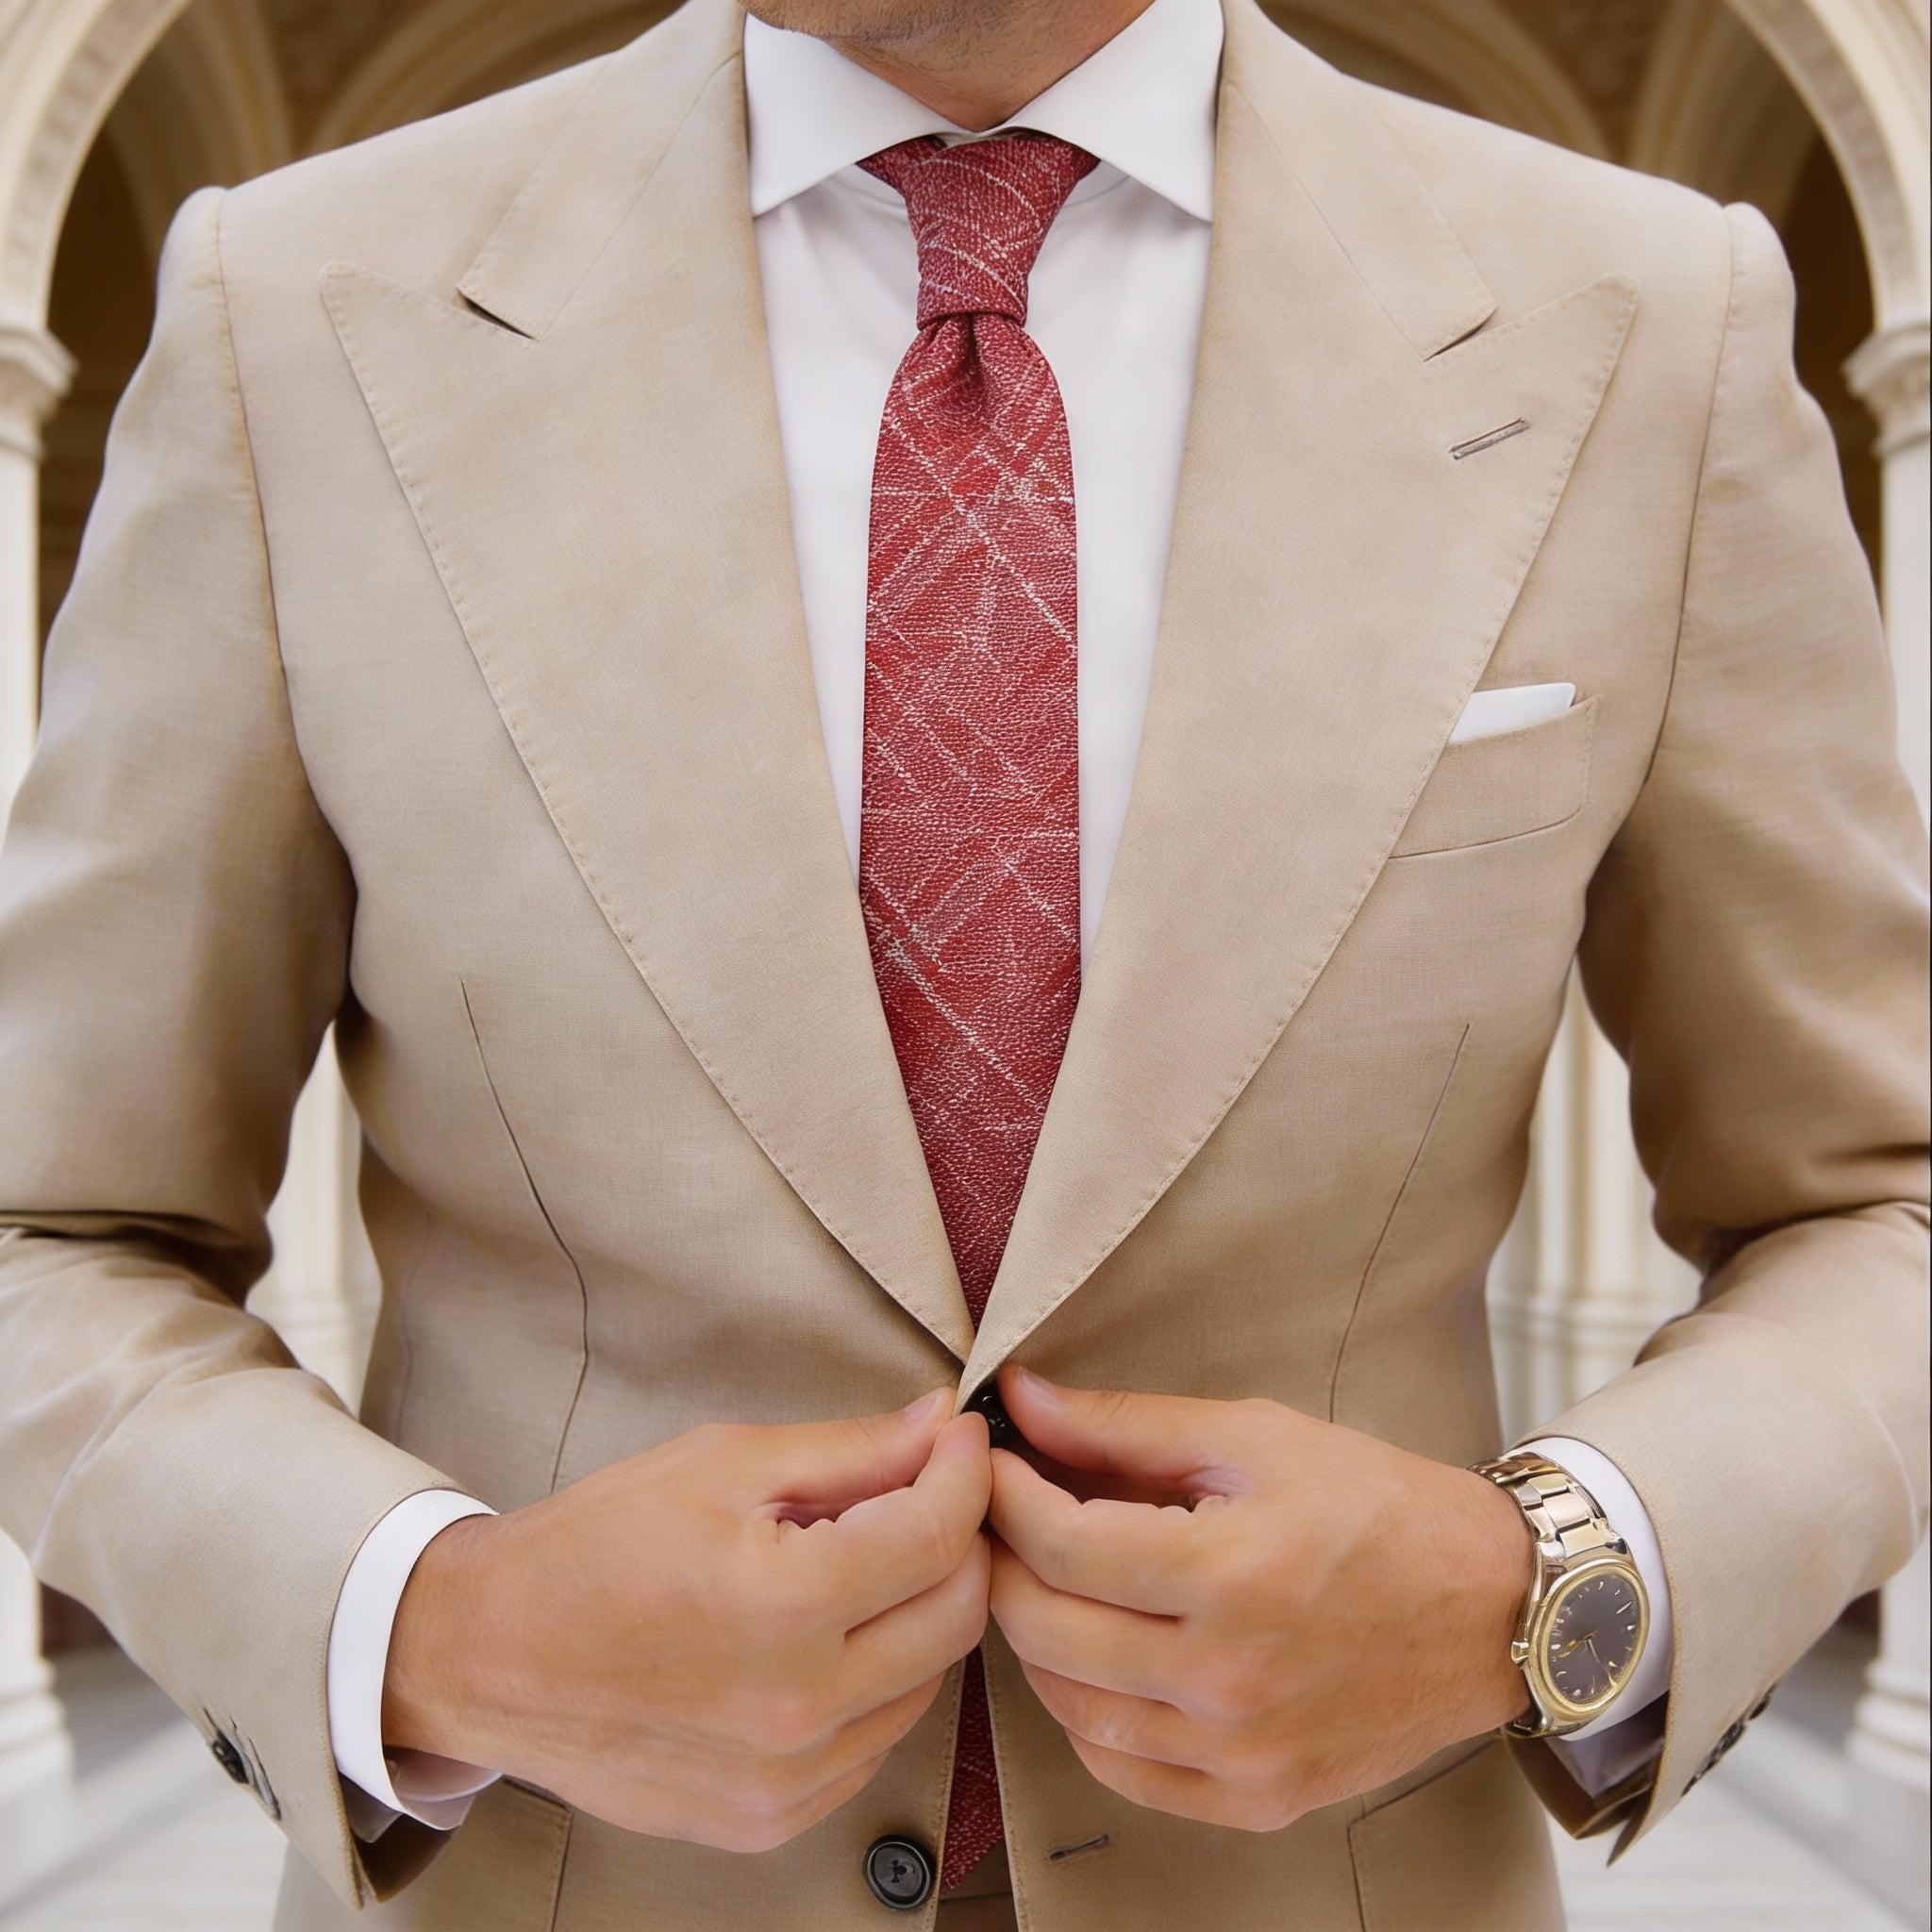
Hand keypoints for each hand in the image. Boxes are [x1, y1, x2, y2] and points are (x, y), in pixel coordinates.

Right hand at [384, 1392, 991, 1850]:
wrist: (491, 1656)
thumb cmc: (594, 1547)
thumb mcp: (721, 1464)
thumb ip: (849, 1450)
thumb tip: (940, 1426)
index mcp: (782, 1606)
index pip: (938, 1535)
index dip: (965, 1472)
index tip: (959, 1439)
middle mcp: (797, 1708)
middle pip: (956, 1616)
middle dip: (959, 1540)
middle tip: (925, 1493)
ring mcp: (787, 1779)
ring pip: (927, 1683)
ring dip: (919, 1613)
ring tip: (863, 1564)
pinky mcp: (772, 1819)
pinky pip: (875, 1742)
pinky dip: (877, 1682)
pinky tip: (827, 1637)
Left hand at [987, 1368, 1530, 1831]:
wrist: (1493, 1607)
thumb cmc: (1379, 1507)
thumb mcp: (1256, 1437)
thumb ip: (1127, 1425)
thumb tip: (1023, 1401)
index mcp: (1230, 1575)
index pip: (1062, 1545)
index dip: (1005, 1497)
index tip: (990, 1463)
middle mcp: (1229, 1679)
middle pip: (1047, 1630)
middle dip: (1002, 1563)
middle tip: (999, 1518)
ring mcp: (1242, 1752)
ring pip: (1072, 1710)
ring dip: (1034, 1641)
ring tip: (1043, 1582)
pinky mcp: (1259, 1798)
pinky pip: (1126, 1773)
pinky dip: (1086, 1719)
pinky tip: (1093, 1663)